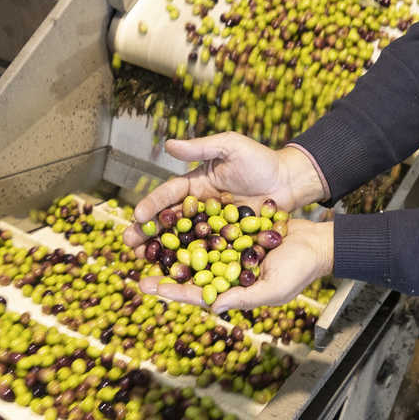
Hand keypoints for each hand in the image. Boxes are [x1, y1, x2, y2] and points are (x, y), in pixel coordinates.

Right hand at [121, 133, 326, 247]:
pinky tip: (174, 275)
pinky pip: (206, 253)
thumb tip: (167, 145)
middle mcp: (199, 207)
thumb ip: (201, 147)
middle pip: (168, 221)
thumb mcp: (230, 146)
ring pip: (182, 240)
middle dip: (146, 232)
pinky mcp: (227, 242)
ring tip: (141, 261)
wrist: (290, 182)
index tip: (137, 216)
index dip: (153, 205)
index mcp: (196, 185)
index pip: (169, 194)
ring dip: (161, 251)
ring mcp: (212, 227)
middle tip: (127, 243)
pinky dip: (190, 264)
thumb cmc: (261, 159)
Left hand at [139, 216, 332, 312]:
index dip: (172, 290)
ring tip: (145, 235)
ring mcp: (227, 252)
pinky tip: (171, 212)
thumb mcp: (273, 288)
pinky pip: (207, 227)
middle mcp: (224, 273)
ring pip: (193, 248)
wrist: (316, 242)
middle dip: (161, 267)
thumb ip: (244, 298)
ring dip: (170, 243)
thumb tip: (212, 307)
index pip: (195, 294)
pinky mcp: (232, 231)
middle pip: (187, 271)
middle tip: (134, 259)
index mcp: (230, 291)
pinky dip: (190, 222)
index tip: (149, 285)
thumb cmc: (299, 271)